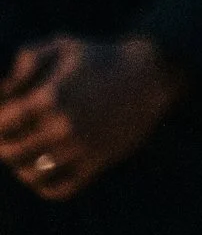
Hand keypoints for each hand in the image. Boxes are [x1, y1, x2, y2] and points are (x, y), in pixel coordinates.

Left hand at [0, 35, 188, 200]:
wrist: (153, 74)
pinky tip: (43, 172)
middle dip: (3, 144)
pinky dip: (44, 186)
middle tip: (9, 138)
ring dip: (20, 166)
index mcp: (50, 97)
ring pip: (29, 174)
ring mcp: (80, 147)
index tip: (5, 117)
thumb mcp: (65, 45)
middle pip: (9, 152)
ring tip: (24, 156)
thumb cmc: (103, 57)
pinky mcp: (97, 162)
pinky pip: (58, 189)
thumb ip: (27, 57)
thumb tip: (4, 87)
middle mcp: (62, 126)